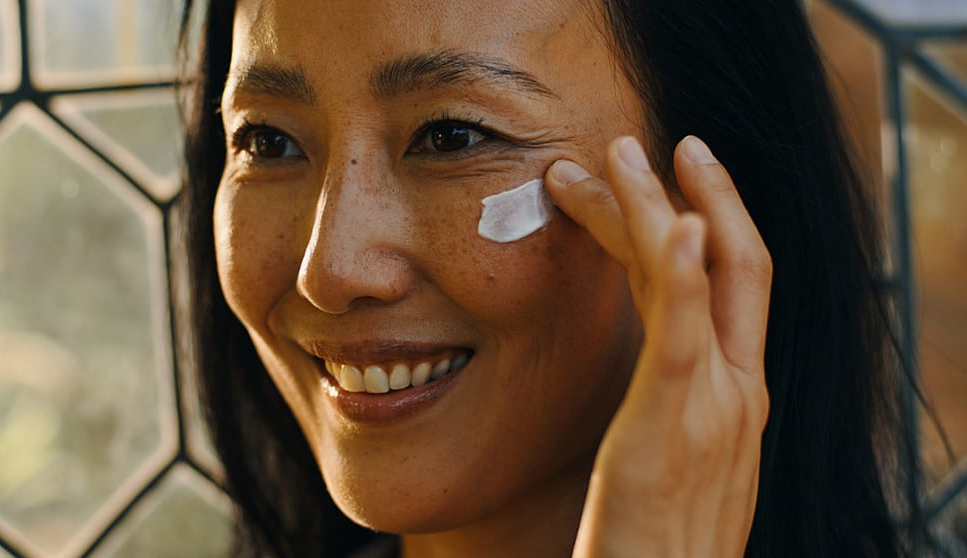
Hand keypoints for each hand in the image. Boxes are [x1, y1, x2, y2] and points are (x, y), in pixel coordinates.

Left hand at [545, 136, 770, 557]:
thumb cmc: (660, 545)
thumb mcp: (679, 464)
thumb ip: (674, 406)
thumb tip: (655, 371)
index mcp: (737, 398)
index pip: (720, 288)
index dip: (697, 226)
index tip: (662, 187)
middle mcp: (739, 390)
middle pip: (728, 263)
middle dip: (692, 192)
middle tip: (636, 143)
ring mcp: (718, 404)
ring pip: (702, 276)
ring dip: (661, 203)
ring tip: (618, 152)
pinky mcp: (676, 422)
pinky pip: (686, 331)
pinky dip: (685, 270)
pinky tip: (675, 221)